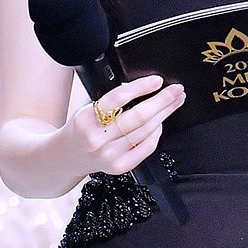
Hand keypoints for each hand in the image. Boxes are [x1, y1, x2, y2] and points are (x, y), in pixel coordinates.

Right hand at [66, 74, 184, 179]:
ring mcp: (109, 154)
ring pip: (146, 131)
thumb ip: (111, 100)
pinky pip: (147, 147)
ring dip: (164, 114)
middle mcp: (97, 138)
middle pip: (138, 116)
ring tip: (174, 103)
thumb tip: (142, 87)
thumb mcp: (88, 108)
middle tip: (176, 90)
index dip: (141, 87)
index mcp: (87, 118)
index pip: (118, 98)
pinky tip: (161, 122)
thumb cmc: (83, 128)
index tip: (157, 81)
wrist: (71, 155)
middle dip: (162, 100)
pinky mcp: (120, 166)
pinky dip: (157, 133)